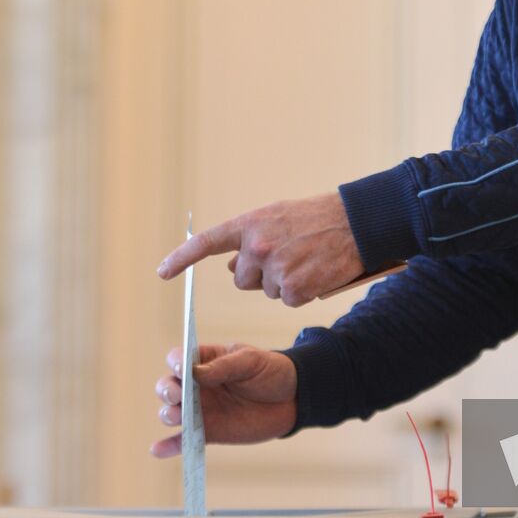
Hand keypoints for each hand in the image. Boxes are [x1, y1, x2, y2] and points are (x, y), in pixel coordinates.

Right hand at [150, 343, 297, 454]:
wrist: (291, 399)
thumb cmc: (269, 371)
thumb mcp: (251, 361)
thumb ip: (224, 366)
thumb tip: (196, 373)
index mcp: (204, 361)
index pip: (178, 359)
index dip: (175, 362)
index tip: (182, 369)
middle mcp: (196, 386)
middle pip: (168, 386)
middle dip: (167, 390)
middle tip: (177, 396)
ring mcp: (200, 410)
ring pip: (172, 412)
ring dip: (168, 414)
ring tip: (178, 417)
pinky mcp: (209, 432)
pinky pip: (183, 440)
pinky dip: (168, 446)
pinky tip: (157, 450)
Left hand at [155, 193, 363, 305]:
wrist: (355, 223)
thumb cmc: (316, 218)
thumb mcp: (277, 218)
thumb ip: (250, 239)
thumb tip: (231, 267)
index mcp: (249, 224)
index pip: (206, 243)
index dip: (181, 258)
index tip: (161, 273)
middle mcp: (257, 247)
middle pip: (242, 278)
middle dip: (259, 274)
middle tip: (287, 255)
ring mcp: (275, 269)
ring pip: (266, 290)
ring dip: (284, 282)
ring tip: (307, 259)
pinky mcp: (294, 289)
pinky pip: (288, 299)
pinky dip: (301, 292)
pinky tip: (316, 273)